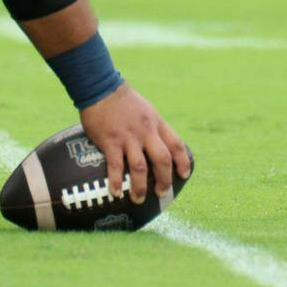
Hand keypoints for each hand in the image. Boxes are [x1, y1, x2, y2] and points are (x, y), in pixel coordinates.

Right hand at [78, 82, 190, 204]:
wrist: (102, 88)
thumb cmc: (124, 101)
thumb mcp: (147, 111)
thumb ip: (153, 128)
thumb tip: (157, 146)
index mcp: (157, 124)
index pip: (176, 144)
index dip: (183, 162)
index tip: (184, 175)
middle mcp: (146, 132)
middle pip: (162, 160)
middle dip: (165, 179)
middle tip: (162, 193)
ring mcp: (128, 137)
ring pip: (140, 167)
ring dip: (140, 187)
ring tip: (138, 199)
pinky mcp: (110, 141)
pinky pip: (115, 165)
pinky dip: (116, 181)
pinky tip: (115, 192)